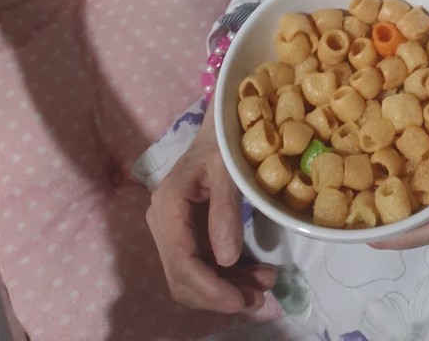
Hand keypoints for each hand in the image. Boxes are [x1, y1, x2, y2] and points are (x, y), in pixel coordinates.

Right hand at [146, 100, 276, 313]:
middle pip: (183, 278)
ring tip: (265, 285)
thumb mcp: (227, 168)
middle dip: (219, 294)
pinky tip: (257, 274)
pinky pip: (204, 265)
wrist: (218, 129)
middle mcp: (163, 224)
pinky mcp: (189, 235)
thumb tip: (226, 259)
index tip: (240, 300)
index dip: (209, 288)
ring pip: (194, 277)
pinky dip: (229, 275)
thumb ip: (225, 210)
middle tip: (259, 298)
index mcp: (168, 206)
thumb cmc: (222, 142)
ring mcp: (174, 232)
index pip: (181, 263)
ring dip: (228, 287)